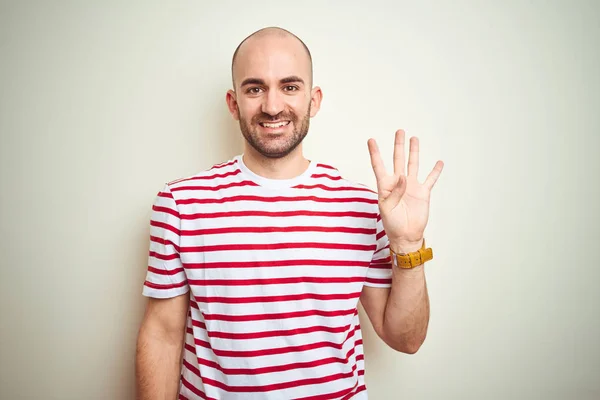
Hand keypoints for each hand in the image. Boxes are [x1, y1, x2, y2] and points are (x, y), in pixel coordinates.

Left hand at [368, 129, 443, 250]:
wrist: (406, 236)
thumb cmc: (392, 224)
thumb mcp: (387, 208)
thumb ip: (394, 192)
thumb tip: (403, 177)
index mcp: (385, 186)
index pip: (379, 166)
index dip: (375, 153)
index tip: (371, 140)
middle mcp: (398, 183)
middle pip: (398, 160)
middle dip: (398, 145)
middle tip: (399, 131)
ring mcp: (411, 187)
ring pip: (413, 164)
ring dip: (414, 152)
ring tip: (414, 138)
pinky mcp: (423, 193)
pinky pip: (430, 179)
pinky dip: (435, 171)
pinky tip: (439, 162)